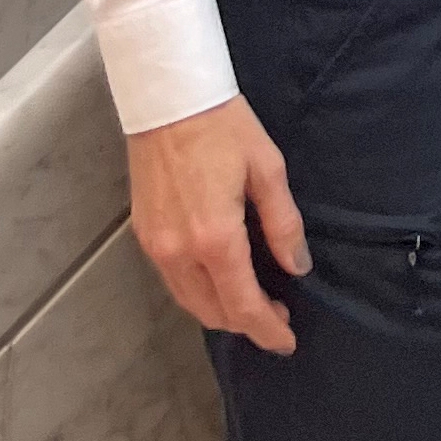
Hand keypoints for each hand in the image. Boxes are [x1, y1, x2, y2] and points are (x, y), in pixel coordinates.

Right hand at [128, 95, 309, 352]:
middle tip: (277, 314)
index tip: (287, 340)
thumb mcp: (267, 168)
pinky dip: (198, 292)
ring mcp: (156, 247)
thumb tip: (297, 266)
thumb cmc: (224, 127)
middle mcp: (179, 252)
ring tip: (253, 301)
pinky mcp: (143, 236)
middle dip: (246, 323)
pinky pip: (173, 282)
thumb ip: (283, 223)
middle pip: (213, 312)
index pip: (242, 305)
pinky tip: (220, 278)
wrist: (168, 99)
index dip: (267, 329)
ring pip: (189, 302)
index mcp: (215, 238)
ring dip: (221, 311)